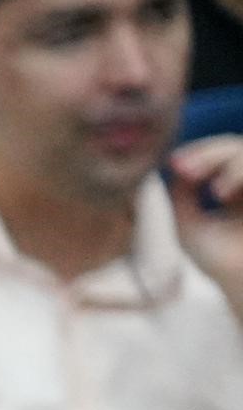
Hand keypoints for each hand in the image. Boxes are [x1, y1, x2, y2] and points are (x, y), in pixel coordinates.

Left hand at [174, 135, 242, 298]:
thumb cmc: (218, 262)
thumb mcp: (189, 225)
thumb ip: (180, 194)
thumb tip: (174, 162)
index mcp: (237, 187)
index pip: (221, 154)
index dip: (199, 153)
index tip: (174, 162)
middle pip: (236, 146)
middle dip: (209, 153)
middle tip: (183, 167)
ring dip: (230, 164)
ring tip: (214, 193)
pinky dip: (239, 173)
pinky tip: (221, 194)